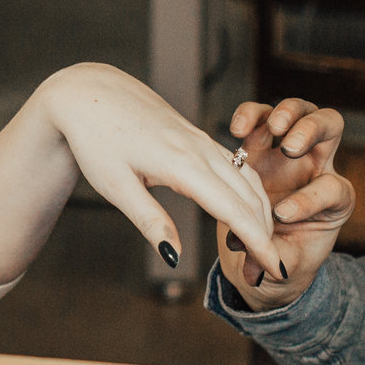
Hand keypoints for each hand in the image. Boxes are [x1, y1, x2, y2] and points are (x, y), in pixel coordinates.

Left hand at [40, 65, 284, 279]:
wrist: (88, 92)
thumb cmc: (96, 139)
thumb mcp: (116, 187)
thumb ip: (150, 222)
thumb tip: (174, 258)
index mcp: (182, 164)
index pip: (235, 212)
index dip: (259, 243)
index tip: (275, 271)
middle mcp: (200, 149)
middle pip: (250, 197)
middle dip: (265, 235)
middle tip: (268, 271)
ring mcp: (201, 139)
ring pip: (248, 179)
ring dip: (261, 213)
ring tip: (260, 247)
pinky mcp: (197, 135)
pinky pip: (236, 165)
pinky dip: (249, 191)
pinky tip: (247, 209)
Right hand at [218, 99, 352, 310]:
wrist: (260, 253)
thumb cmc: (281, 259)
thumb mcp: (284, 267)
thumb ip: (275, 263)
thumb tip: (262, 267)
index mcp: (332, 200)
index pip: (330, 187)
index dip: (309, 199)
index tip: (281, 214)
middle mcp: (314, 168)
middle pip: (329, 126)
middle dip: (313, 130)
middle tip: (290, 148)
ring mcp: (285, 152)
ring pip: (298, 111)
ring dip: (287, 113)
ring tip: (273, 128)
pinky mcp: (257, 146)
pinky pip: (259, 116)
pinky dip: (250, 115)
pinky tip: (237, 129)